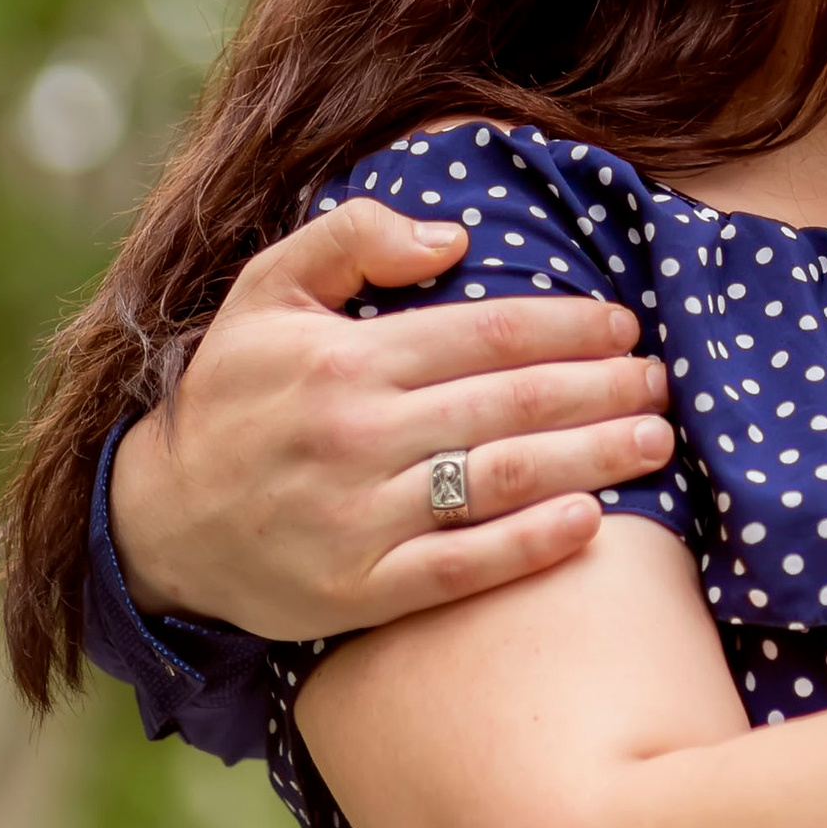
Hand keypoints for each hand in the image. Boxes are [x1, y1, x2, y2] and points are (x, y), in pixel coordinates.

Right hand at [106, 199, 675, 642]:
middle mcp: (355, 436)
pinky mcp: (358, 591)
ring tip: (657, 443)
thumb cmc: (234, 395)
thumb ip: (352, 237)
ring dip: (594, 458)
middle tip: (664, 383)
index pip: (488, 333)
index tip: (624, 326)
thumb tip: (454, 236)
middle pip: (514, 403)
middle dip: (604, 389)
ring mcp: (358, 518)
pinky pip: (463, 567)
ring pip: (502, 480)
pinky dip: (532, 544)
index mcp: (343, 359)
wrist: (163, 523)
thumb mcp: (267, 291)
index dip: (570, 327)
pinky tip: (593, 521)